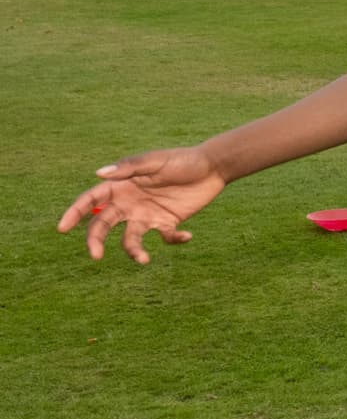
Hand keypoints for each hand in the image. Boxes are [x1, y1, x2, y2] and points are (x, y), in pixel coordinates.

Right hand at [57, 147, 227, 263]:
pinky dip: (173, 240)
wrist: (212, 167)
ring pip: (130, 238)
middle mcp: (129, 202)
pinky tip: (187, 235)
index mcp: (120, 185)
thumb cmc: (181, 160)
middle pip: (103, 224)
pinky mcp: (167, 222)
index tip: (62, 228)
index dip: (74, 213)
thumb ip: (129, 168)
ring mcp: (147, 214)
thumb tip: (99, 173)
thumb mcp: (155, 161)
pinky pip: (164, 237)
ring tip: (143, 259)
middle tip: (96, 255)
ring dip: (133, 250)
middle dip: (95, 239)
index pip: (91, 200)